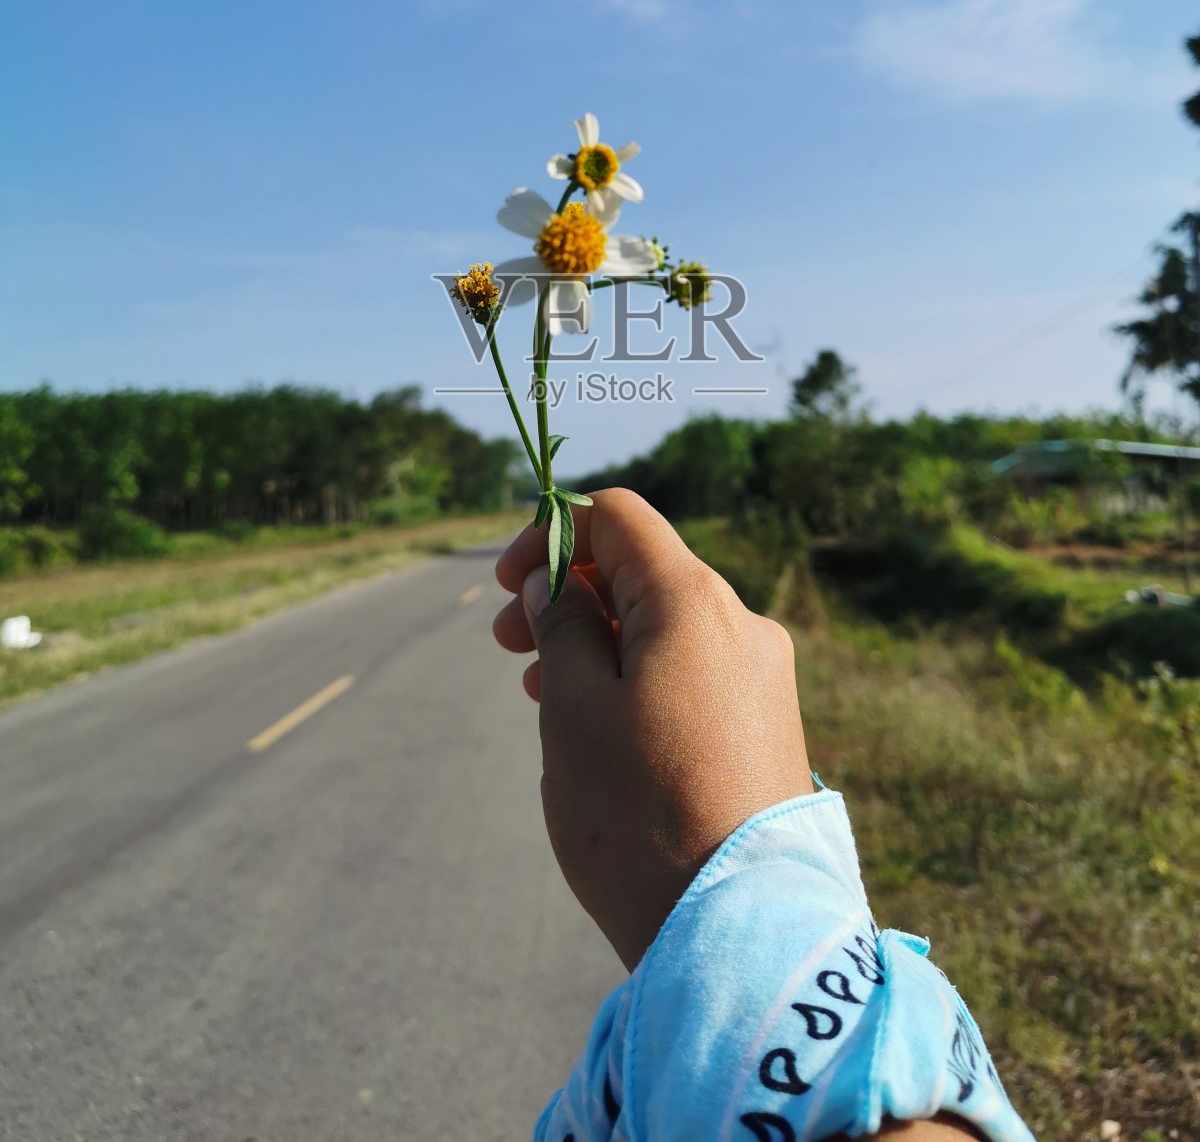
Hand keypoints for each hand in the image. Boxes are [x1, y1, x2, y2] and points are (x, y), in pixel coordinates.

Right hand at [493, 488, 811, 971]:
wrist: (737, 928)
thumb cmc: (638, 812)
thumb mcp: (572, 707)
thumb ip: (560, 624)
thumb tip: (555, 578)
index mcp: (693, 601)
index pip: (618, 518)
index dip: (552, 532)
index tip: (507, 584)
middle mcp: (740, 624)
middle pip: (642, 571)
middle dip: (568, 591)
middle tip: (504, 644)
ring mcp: (761, 677)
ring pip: (664, 625)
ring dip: (596, 637)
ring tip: (539, 692)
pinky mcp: (766, 726)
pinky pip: (691, 671)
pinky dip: (635, 675)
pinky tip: (596, 723)